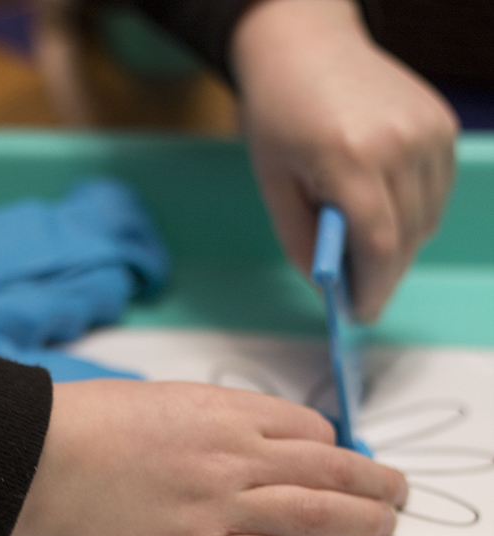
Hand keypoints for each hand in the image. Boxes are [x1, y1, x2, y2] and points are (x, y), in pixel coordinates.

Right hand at [8, 380, 406, 535]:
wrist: (35, 461)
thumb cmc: (88, 425)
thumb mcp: (163, 400)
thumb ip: (216, 420)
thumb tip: (255, 441)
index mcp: (225, 412)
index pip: (309, 432)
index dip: (335, 451)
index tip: (341, 465)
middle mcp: (234, 458)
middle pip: (330, 472)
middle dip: (373, 484)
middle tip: (396, 495)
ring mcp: (218, 509)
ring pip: (315, 515)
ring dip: (361, 522)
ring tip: (384, 529)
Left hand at [231, 0, 458, 320]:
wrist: (306, 44)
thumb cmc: (279, 113)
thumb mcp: (272, 185)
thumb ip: (301, 243)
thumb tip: (331, 289)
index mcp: (350, 156)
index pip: (378, 245)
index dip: (372, 289)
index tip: (361, 313)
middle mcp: (399, 141)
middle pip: (407, 238)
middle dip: (383, 276)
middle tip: (362, 294)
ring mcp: (427, 130)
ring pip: (427, 220)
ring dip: (400, 246)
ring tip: (365, 247)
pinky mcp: (441, 124)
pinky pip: (437, 193)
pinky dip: (416, 214)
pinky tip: (385, 211)